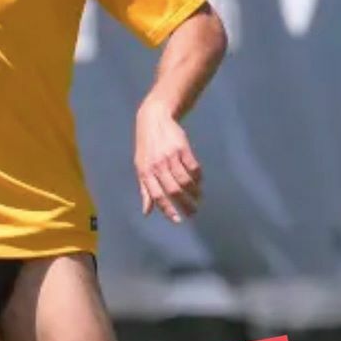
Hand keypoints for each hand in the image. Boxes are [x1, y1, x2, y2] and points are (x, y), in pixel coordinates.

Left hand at [134, 98, 201, 224]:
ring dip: (194, 192)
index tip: (177, 220)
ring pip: (185, 180)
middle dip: (185, 204)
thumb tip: (147, 212)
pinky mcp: (183, 148)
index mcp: (146, 172)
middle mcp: (158, 166)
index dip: (167, 209)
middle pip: (174, 190)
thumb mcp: (141, 167)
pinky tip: (199, 182)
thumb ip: (145, 190)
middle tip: (193, 212)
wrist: (154, 119)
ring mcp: (171, 156)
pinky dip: (198, 177)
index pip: (157, 195)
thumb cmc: (146, 147)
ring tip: (198, 198)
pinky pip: (193, 167)